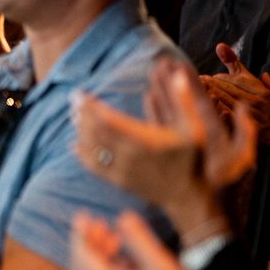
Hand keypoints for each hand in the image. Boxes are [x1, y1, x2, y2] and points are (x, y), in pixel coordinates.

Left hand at [69, 211, 229, 269]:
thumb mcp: (162, 266)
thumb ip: (139, 240)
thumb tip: (122, 217)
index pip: (81, 256)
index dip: (80, 233)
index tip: (83, 214)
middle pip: (82, 267)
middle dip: (89, 243)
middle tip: (100, 224)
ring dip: (99, 256)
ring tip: (115, 238)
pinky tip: (125, 261)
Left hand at [74, 59, 255, 234]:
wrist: (189, 197)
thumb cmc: (192, 159)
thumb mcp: (195, 128)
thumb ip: (184, 100)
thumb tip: (180, 73)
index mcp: (144, 139)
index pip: (107, 119)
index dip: (89, 106)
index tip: (79, 94)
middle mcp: (129, 155)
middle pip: (94, 131)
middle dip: (81, 114)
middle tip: (74, 100)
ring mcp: (122, 170)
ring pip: (91, 148)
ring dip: (80, 130)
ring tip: (74, 116)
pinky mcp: (118, 182)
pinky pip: (94, 167)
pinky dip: (82, 154)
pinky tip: (75, 144)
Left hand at [199, 43, 269, 145]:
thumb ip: (269, 82)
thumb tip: (258, 69)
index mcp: (262, 91)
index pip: (238, 80)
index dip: (222, 78)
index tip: (208, 76)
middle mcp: (256, 101)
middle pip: (230, 89)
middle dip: (212, 83)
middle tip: (197, 79)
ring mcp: (251, 114)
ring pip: (228, 101)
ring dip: (212, 93)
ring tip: (198, 88)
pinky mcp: (247, 127)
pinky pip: (231, 118)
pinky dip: (220, 111)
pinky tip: (210, 106)